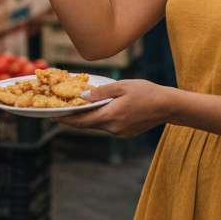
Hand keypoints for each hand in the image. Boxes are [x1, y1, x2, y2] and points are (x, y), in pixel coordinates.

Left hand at [59, 79, 173, 137]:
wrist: (168, 106)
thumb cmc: (146, 92)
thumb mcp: (123, 86)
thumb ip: (102, 92)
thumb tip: (83, 96)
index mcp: (111, 116)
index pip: (82, 121)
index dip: (66, 119)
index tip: (53, 117)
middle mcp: (113, 128)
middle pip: (88, 124)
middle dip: (74, 118)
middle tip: (61, 111)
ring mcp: (120, 132)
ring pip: (98, 125)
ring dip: (89, 117)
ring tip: (79, 108)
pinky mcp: (126, 133)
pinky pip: (108, 125)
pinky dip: (101, 118)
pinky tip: (101, 109)